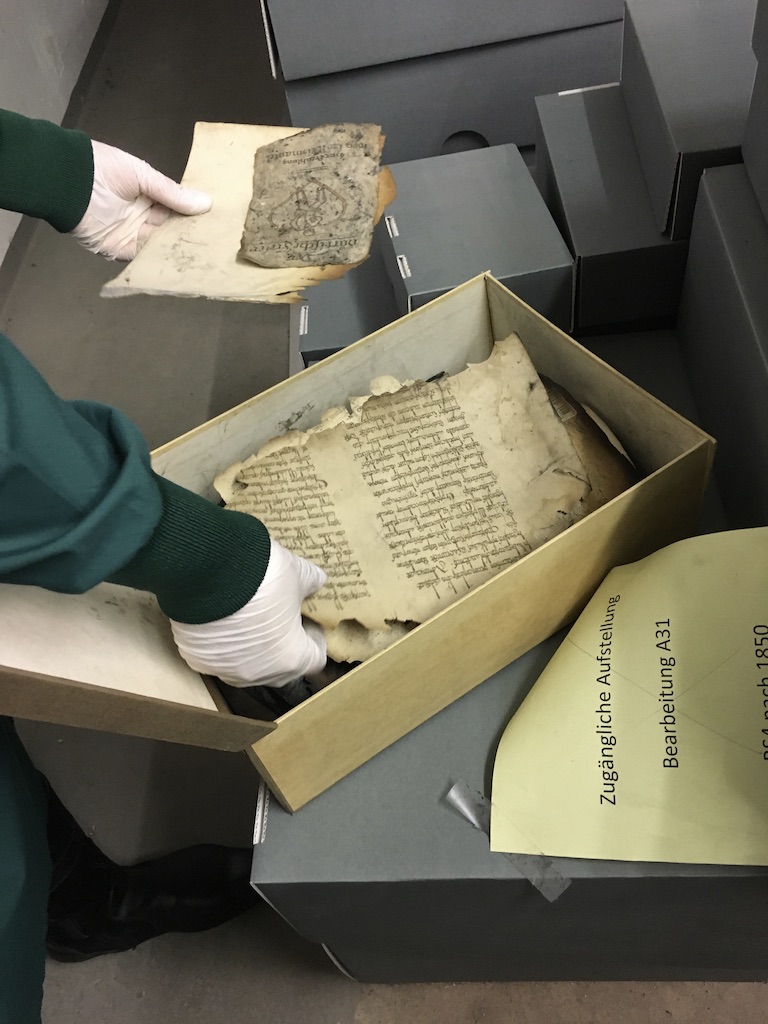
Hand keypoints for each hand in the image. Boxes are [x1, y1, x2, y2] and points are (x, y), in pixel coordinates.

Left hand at [71, 140, 211, 259]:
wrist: (70, 181)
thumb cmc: (105, 169)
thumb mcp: (143, 175)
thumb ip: (172, 193)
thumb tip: (206, 203)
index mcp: (147, 195)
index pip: (175, 209)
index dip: (193, 215)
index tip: (215, 222)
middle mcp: (141, 216)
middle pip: (170, 229)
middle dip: (188, 235)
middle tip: (215, 243)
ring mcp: (131, 234)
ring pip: (159, 245)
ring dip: (176, 250)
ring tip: (204, 256)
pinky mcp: (119, 250)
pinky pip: (142, 259)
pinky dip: (158, 261)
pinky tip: (179, 263)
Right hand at [169, 540, 327, 688]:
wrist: (207, 571)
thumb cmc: (263, 578)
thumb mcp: (297, 573)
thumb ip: (312, 582)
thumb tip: (317, 581)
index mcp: (291, 659)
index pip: (314, 659)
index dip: (314, 638)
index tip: (308, 619)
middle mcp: (258, 673)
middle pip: (279, 668)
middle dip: (283, 644)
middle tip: (280, 616)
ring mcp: (224, 669)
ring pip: (243, 665)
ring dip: (250, 647)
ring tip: (247, 617)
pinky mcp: (197, 659)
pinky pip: (215, 655)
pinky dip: (220, 641)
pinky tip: (220, 618)